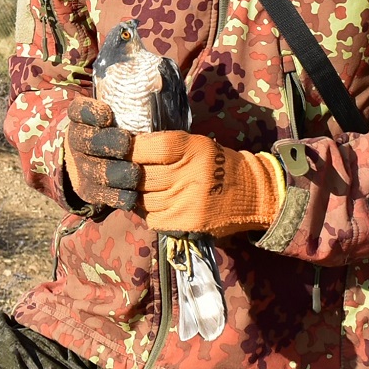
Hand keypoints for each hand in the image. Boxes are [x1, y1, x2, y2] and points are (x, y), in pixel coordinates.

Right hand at [63, 97, 138, 210]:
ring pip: (96, 172)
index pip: (79, 111)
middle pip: (88, 142)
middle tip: (126, 143)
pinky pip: (102, 196)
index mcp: (80, 117)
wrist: (93, 157)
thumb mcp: (118, 109)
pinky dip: (118, 196)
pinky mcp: (89, 190)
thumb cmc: (118, 126)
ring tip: (135, 172)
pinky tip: (133, 195)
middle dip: (108, 143)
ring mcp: (81, 167)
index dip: (90, 113)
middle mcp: (76, 141)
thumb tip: (165, 79)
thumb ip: (133, 98)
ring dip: (116, 172)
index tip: (107, 114)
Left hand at [130, 131, 285, 237]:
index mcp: (193, 148)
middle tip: (117, 170)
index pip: (150, 147)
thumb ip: (167, 146)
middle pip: (142, 175)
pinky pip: (152, 218)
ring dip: (134, 194)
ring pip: (143, 199)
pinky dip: (146, 211)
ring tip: (133, 188)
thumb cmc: (219, 163)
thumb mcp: (198, 144)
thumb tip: (129, 149)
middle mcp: (189, 175)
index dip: (130, 148)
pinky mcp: (186, 223)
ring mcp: (187, 202)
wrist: (251, 193)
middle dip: (126, 174)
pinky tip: (150, 204)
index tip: (118, 148)